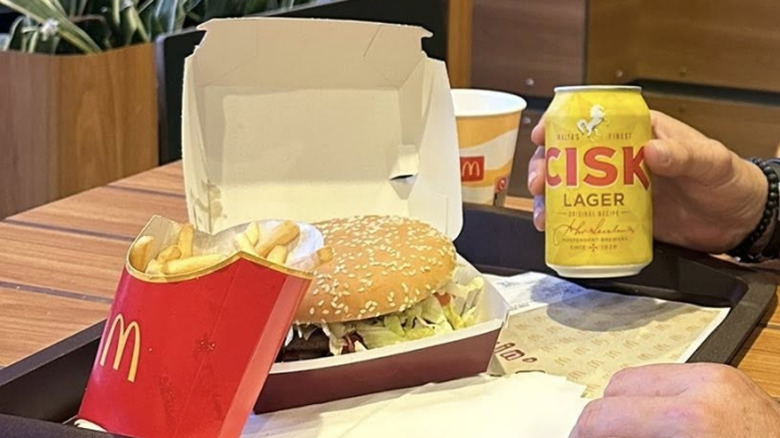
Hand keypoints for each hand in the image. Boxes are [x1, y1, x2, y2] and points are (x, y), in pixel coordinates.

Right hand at [528, 110, 767, 252]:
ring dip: (550, 201)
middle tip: (539, 184)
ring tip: (543, 216)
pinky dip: (568, 224)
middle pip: (570, 159)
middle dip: (545, 169)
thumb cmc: (728, 180)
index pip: (592, 122)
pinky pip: (587, 218)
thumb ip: (684, 154)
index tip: (543, 134)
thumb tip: (652, 151)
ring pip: (571, 190)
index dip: (561, 125)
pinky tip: (557, 232)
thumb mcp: (711, 161)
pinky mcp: (620, 217)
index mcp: (638, 134)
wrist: (740, 221)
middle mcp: (620, 161)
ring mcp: (617, 190)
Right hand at [569, 363, 779, 437]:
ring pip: (645, 380)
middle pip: (619, 387)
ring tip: (640, 437)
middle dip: (608, 420)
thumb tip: (593, 435)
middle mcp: (704, 386)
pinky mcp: (732, 379)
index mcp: (689, 419)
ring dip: (635, 409)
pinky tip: (670, 430)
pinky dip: (662, 404)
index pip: (602, 416)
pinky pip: (674, 381)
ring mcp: (720, 378)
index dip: (581, 435)